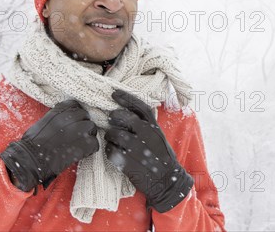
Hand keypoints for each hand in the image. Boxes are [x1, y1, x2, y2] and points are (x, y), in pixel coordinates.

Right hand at [0, 100, 98, 192]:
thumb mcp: (43, 122)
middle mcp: (72, 116)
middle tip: (74, 137)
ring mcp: (81, 129)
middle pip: (86, 116)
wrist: (31, 159)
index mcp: (60, 110)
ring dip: (87, 136)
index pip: (75, 106)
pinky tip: (80, 153)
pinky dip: (90, 149)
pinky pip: (95, 143)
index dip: (74, 116)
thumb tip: (67, 118)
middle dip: (81, 126)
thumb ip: (57, 117)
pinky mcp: (86, 143)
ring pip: (92, 128)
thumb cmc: (32, 143)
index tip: (71, 124)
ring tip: (77, 145)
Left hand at [105, 89, 193, 212]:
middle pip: (123, 117)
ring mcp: (136, 148)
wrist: (166, 181)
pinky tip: (113, 151)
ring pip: (114, 134)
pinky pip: (110, 150)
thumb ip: (146, 124)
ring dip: (109, 135)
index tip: (114, 93)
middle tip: (111, 120)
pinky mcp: (128, 162)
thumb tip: (126, 111)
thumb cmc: (161, 157)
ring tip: (111, 138)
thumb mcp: (159, 136)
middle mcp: (146, 135)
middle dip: (114, 117)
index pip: (139, 106)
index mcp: (154, 127)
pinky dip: (109, 149)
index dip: (125, 97)